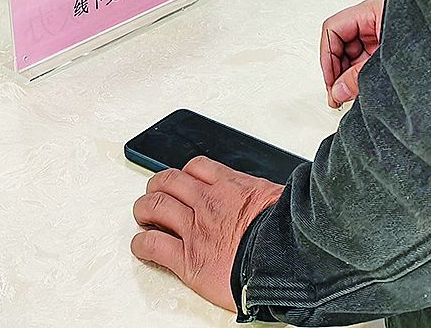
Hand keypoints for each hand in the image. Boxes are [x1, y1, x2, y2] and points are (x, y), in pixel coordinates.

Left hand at [130, 156, 283, 311]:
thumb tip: (274, 200)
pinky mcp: (188, 259)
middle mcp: (208, 203)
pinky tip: (141, 245)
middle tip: (155, 194)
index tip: (183, 181)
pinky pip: (153, 245)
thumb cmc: (289, 236)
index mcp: (233, 186)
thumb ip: (266, 197)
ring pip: (154, 206)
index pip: (198, 168)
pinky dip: (141, 244)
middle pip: (169, 181)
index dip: (186, 174)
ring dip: (144, 209)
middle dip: (158, 186)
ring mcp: (195, 229)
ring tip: (143, 215)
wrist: (287, 263)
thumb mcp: (281, 200)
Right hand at [321, 0, 383, 107]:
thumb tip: (338, 91)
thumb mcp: (386, 60)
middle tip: (336, 93)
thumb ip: (359, 76)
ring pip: (352, 53)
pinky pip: (365, 59)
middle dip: (336, 69)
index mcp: (373, 10)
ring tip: (347, 94)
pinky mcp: (388, 45)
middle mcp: (375, 19)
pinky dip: (359, 74)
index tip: (329, 80)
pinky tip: (357, 88)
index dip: (327, 56)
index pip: (334, 28)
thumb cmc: (426, 41)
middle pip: (341, 42)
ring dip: (347, 74)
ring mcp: (381, 32)